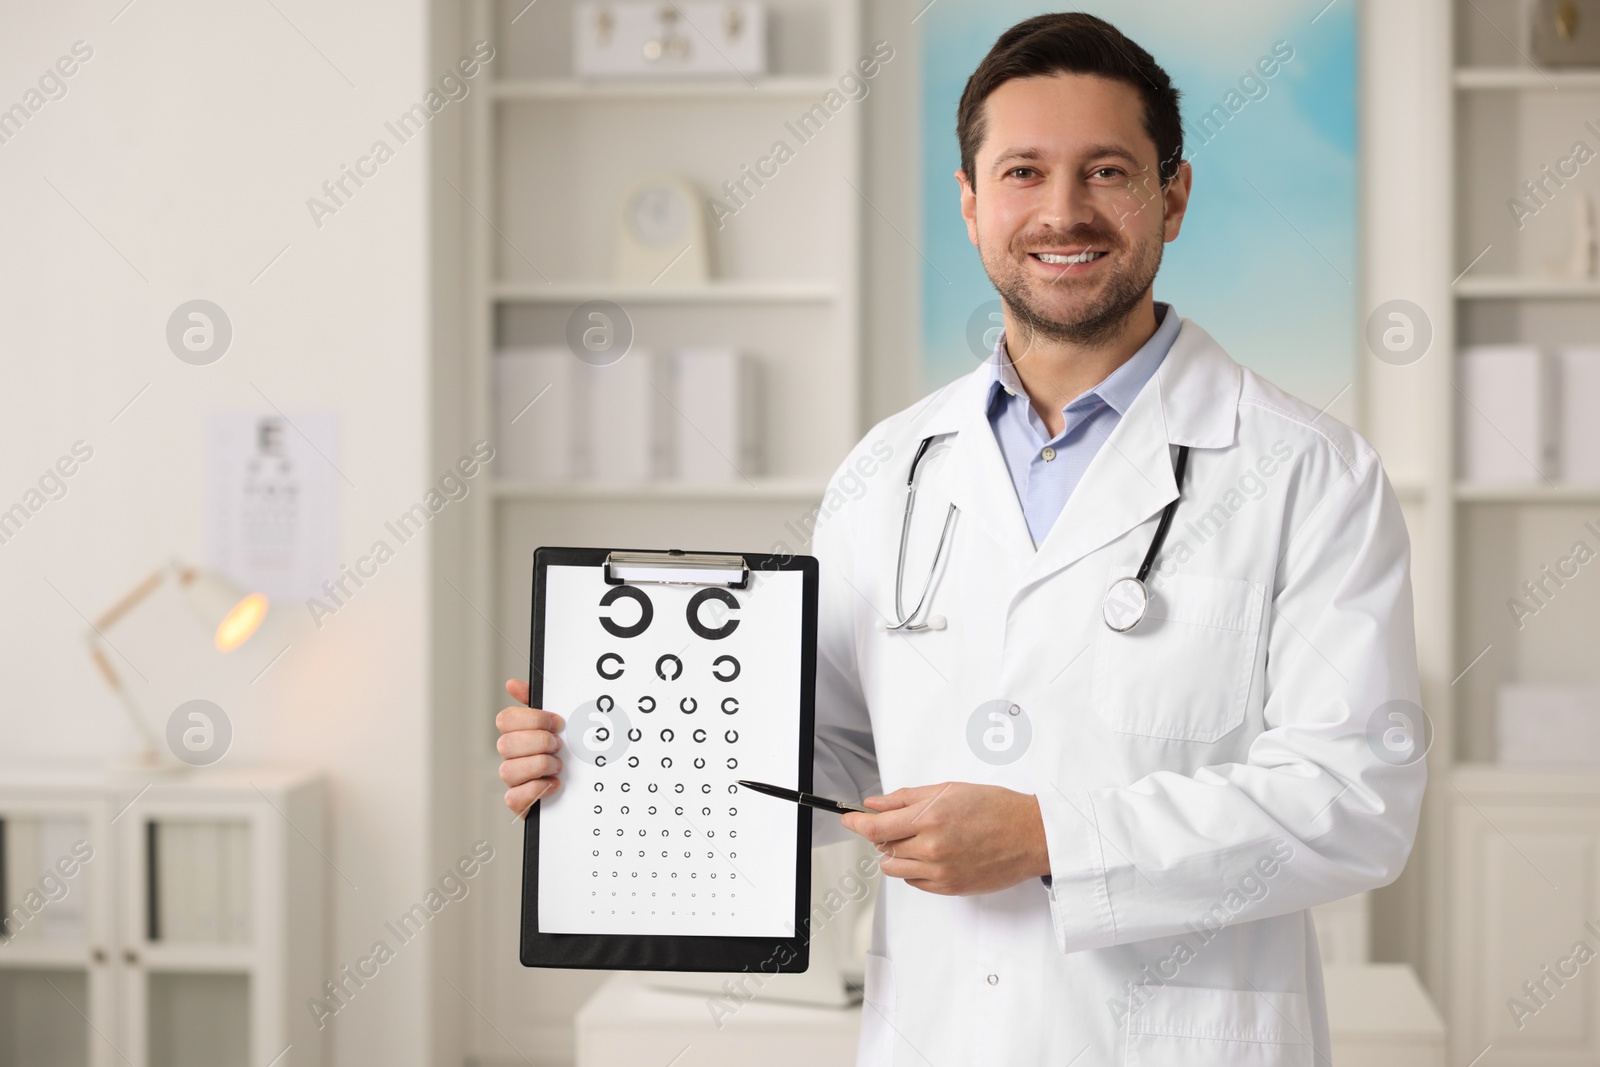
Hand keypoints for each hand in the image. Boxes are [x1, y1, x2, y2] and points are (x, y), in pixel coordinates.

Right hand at [497, 678, 564, 818]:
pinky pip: (513, 798)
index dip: (533, 719)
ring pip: (508, 771)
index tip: (557, 723)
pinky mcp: (519, 803)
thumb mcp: (555, 725)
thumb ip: (537, 702)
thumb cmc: (563, 752)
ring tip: (558, 766)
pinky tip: (553, 784)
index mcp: (517, 734)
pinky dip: (536, 790)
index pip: (506, 719)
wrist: (578, 789)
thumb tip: (512, 684)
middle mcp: (510, 756)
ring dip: (539, 766)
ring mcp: (513, 780)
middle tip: (559, 745)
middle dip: (539, 743)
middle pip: (506, 744)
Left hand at [839, 783, 1048, 895]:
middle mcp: (932, 847)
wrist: (1030, 836)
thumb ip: (906, 798)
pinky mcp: (949, 888)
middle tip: (898, 823)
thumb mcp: (948, 790)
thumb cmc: (996, 808)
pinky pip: (914, 881)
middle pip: (883, 847)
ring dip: (896, 853)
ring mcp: (940, 871)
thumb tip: (875, 804)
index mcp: (930, 817)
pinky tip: (931, 854)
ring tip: (918, 839)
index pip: (876, 827)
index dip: (856, 823)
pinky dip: (914, 868)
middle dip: (882, 834)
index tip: (848, 819)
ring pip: (894, 867)